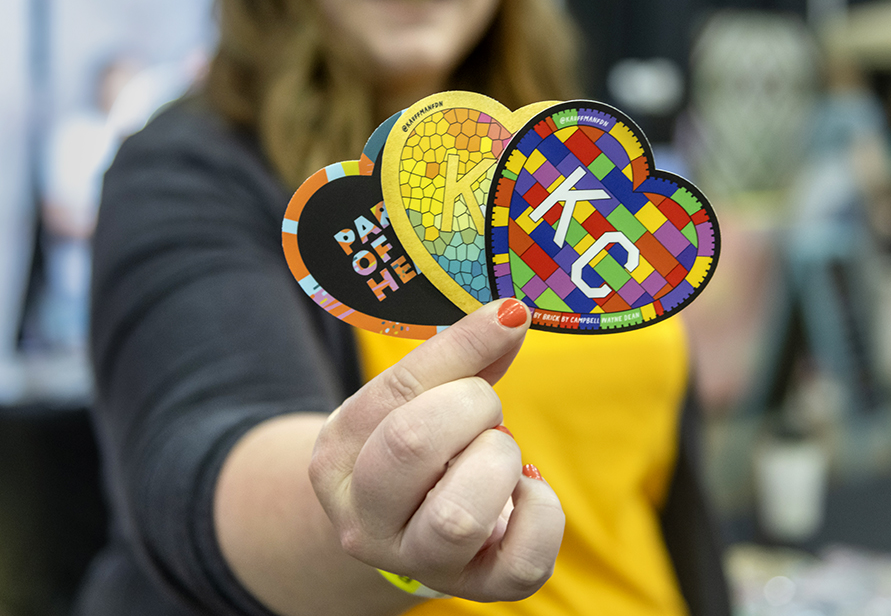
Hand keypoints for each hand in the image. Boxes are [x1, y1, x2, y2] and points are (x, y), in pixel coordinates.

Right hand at [309, 299, 564, 601]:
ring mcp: (418, 561)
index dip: (463, 347)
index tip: (509, 314)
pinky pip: (522, 561)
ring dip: (498, 460)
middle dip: (473, 407)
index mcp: (337, 456)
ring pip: (460, 514)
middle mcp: (363, 520)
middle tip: (484, 410)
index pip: (399, 390)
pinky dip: (541, 511)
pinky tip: (526, 488)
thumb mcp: (415, 397)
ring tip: (497, 451)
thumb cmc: (414, 446)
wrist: (405, 525)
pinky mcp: (476, 587)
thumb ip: (460, 356)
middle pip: (414, 444)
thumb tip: (511, 314)